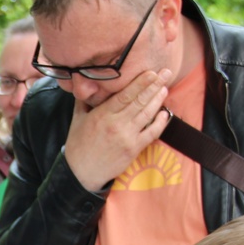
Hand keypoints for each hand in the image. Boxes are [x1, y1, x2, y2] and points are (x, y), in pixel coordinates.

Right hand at [64, 68, 173, 190]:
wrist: (81, 173)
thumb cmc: (78, 145)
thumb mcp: (77, 119)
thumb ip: (84, 101)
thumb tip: (87, 83)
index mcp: (102, 114)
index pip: (125, 94)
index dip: (140, 82)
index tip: (151, 72)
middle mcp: (116, 124)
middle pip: (139, 101)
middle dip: (154, 85)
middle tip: (166, 72)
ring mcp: (127, 137)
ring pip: (147, 114)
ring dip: (158, 100)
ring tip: (165, 88)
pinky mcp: (133, 149)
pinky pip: (151, 133)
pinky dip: (160, 123)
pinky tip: (165, 113)